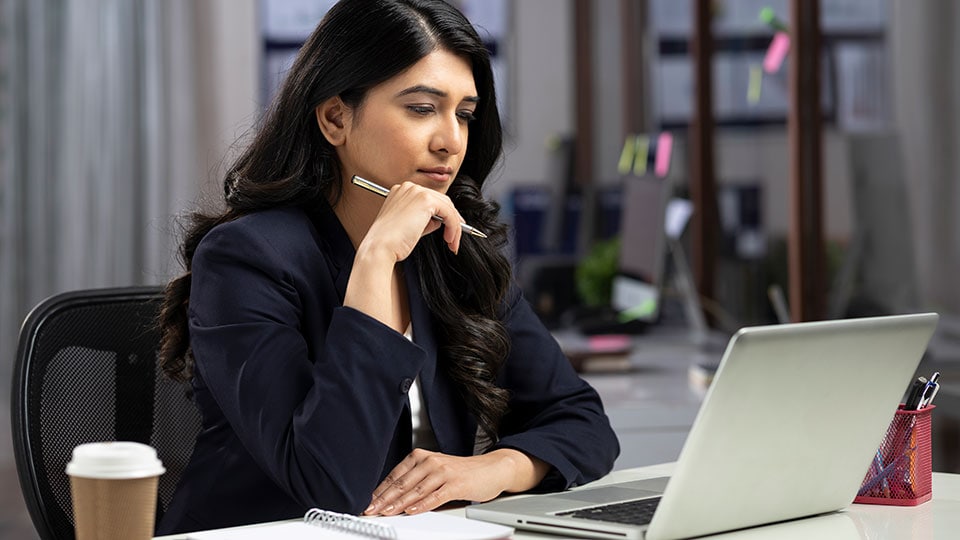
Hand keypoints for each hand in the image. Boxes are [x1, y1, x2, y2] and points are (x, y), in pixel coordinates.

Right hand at [362, 181, 463, 261]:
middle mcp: (408, 187)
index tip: (449, 229)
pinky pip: (449, 213)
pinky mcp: (426, 200)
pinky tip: (450, 240)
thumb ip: (424, 219)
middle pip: (441, 200)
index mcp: (401, 191)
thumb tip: (440, 220)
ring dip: (454, 226)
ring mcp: (417, 191)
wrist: (380, 248)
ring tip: (452, 243)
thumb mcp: (409, 226)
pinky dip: (454, 227)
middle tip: (454, 237)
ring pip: (447, 207)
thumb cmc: (390, 242)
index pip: (429, 199)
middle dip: (452, 220)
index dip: (442, 214)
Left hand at [364, 448, 548, 515]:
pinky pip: (435, 496)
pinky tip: (411, 511)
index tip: (369, 502)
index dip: (381, 490)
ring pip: (416, 490)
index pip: (396, 475)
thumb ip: (416, 480)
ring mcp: (443, 472)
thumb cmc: (461, 472)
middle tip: (371, 510)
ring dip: (399, 504)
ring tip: (386, 513)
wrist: (490, 469)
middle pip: (402, 483)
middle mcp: (431, 461)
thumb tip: (393, 498)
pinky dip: (422, 505)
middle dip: (384, 499)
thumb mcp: (435, 470)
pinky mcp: (455, 484)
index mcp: (422, 456)